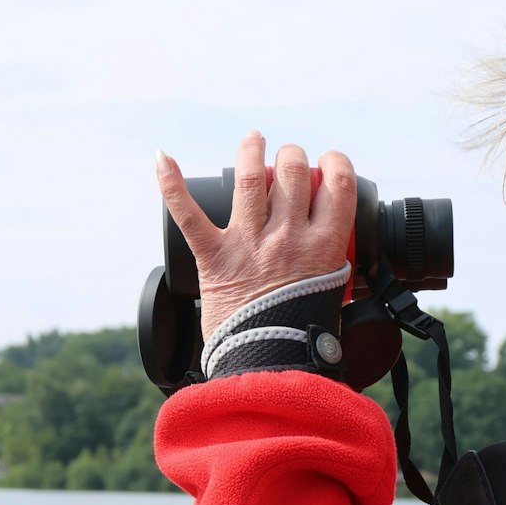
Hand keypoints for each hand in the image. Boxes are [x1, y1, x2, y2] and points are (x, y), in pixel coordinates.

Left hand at [155, 130, 356, 339]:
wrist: (268, 364)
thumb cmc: (300, 338)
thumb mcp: (334, 297)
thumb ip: (335, 268)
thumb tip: (343, 258)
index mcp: (324, 246)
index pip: (338, 183)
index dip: (335, 163)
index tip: (329, 164)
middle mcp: (288, 237)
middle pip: (294, 171)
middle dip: (293, 156)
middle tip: (288, 161)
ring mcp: (249, 243)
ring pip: (251, 177)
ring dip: (251, 150)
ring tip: (252, 140)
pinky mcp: (214, 255)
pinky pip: (188, 213)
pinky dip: (171, 183)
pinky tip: (163, 158)